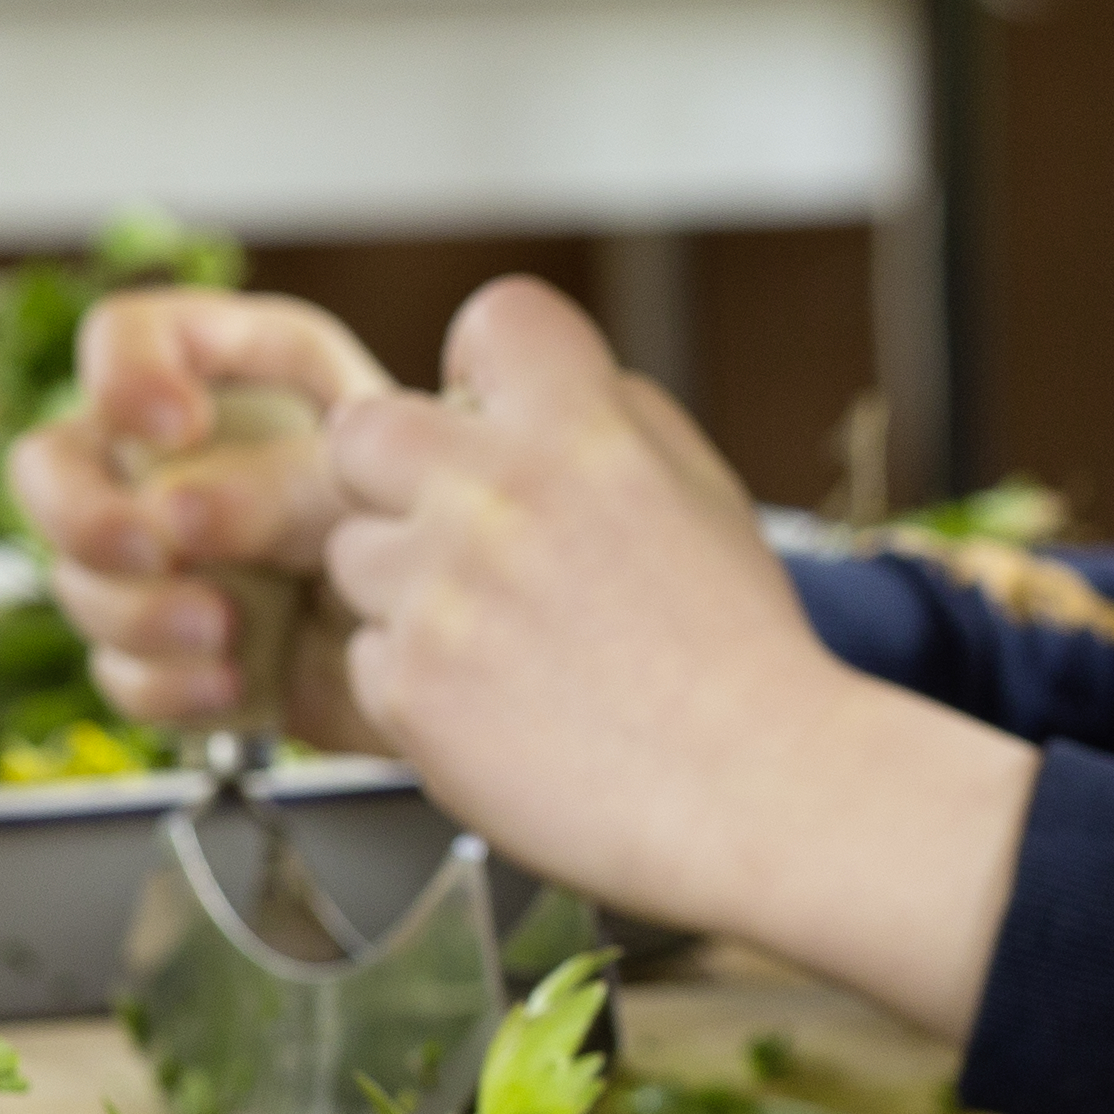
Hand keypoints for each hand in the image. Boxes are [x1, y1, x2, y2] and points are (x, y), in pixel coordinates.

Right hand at [10, 289, 401, 741]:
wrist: (478, 644)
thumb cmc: (444, 526)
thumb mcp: (374, 485)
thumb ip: (279, 483)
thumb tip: (168, 515)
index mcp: (231, 375)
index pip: (126, 334)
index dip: (126, 371)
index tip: (174, 425)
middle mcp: (174, 459)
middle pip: (51, 462)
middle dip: (84, 514)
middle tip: (150, 548)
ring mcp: (162, 557)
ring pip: (77, 578)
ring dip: (139, 614)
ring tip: (229, 633)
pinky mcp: (173, 648)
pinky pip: (118, 670)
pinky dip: (168, 687)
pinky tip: (237, 688)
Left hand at [318, 276, 1036, 1035]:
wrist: (761, 793)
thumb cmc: (741, 654)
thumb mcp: (706, 495)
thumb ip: (616, 420)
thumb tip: (531, 388)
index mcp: (585, 431)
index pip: (492, 320)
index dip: (482, 369)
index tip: (492, 416)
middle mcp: (498, 494)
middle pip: (362, 429)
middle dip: (392, 476)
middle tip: (451, 535)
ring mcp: (442, 591)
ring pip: (352, 553)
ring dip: (406, 591)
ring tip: (498, 644)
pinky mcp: (408, 686)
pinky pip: (364, 657)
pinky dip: (417, 684)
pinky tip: (498, 709)